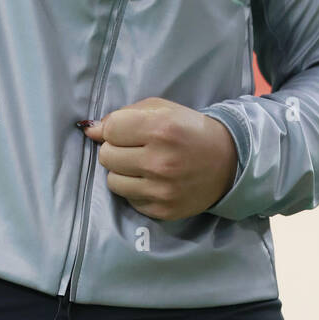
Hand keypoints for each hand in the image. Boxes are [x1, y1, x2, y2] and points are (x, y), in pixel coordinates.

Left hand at [81, 97, 237, 219]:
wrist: (228, 162)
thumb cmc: (190, 129)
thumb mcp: (163, 109)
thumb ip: (125, 114)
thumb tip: (90, 129)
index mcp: (160, 128)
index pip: (111, 130)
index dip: (114, 129)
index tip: (125, 130)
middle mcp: (159, 161)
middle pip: (106, 156)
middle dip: (116, 149)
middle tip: (135, 147)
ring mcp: (160, 190)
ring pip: (112, 181)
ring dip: (122, 171)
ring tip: (141, 165)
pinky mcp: (162, 210)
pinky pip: (128, 199)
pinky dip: (135, 189)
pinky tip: (152, 181)